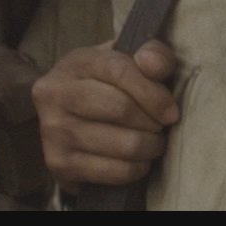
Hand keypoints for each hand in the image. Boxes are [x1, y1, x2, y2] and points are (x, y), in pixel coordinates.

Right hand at [34, 40, 179, 191]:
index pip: (121, 72)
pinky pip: (112, 171)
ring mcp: (54, 132)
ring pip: (122, 144)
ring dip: (149, 147)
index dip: (153, 93)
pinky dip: (136, 169)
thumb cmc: (109, 82)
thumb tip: (152, 63)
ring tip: (154, 142)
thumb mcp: (129, 58)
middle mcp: (56, 95)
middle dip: (152, 122)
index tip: (172, 112)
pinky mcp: (59, 164)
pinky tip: (140, 161)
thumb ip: (152, 54)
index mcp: (76, 63)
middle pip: (121, 109)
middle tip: (162, 127)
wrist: (67, 112)